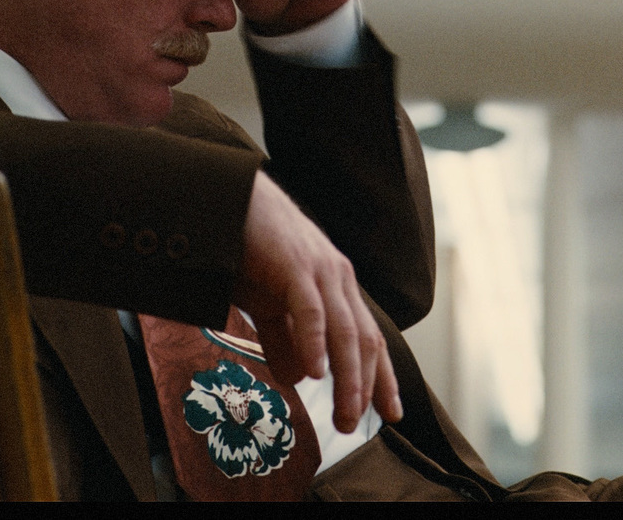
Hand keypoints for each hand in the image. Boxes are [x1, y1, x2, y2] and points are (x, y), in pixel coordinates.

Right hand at [233, 171, 401, 431]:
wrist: (232, 199)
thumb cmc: (251, 249)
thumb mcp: (269, 304)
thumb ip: (284, 339)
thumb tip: (296, 380)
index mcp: (338, 288)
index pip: (369, 339)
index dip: (381, 378)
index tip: (390, 413)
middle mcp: (339, 279)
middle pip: (363, 341)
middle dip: (364, 387)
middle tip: (354, 423)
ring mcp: (321, 271)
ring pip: (344, 332)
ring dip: (347, 376)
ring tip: (345, 411)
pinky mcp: (294, 265)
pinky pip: (311, 310)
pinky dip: (315, 342)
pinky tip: (313, 372)